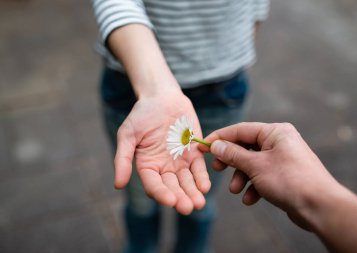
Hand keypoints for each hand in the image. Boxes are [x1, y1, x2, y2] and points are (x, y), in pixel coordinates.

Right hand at [114, 91, 210, 214]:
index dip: (161, 193)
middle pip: (172, 187)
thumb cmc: (142, 115)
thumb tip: (118, 185)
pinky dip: (202, 177)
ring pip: (187, 181)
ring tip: (199, 203)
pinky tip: (205, 186)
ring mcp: (180, 162)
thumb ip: (123, 159)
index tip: (170, 201)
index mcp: (147, 166)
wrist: (162, 98)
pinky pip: (198, 168)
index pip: (153, 185)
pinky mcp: (194, 153)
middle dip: (180, 198)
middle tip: (188, 207)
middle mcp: (163, 168)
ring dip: (193, 192)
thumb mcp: (128, 135)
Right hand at [203, 122, 339, 227]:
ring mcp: (283, 158)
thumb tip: (215, 145)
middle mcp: (279, 141)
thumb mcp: (255, 166)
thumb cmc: (290, 180)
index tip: (203, 146)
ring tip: (236, 190)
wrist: (319, 206)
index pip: (240, 130)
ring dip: (241, 177)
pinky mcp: (285, 174)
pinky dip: (254, 186)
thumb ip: (233, 154)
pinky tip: (250, 199)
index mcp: (275, 132)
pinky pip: (263, 176)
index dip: (219, 138)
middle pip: (246, 147)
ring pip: (253, 164)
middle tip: (216, 169)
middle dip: (230, 161)